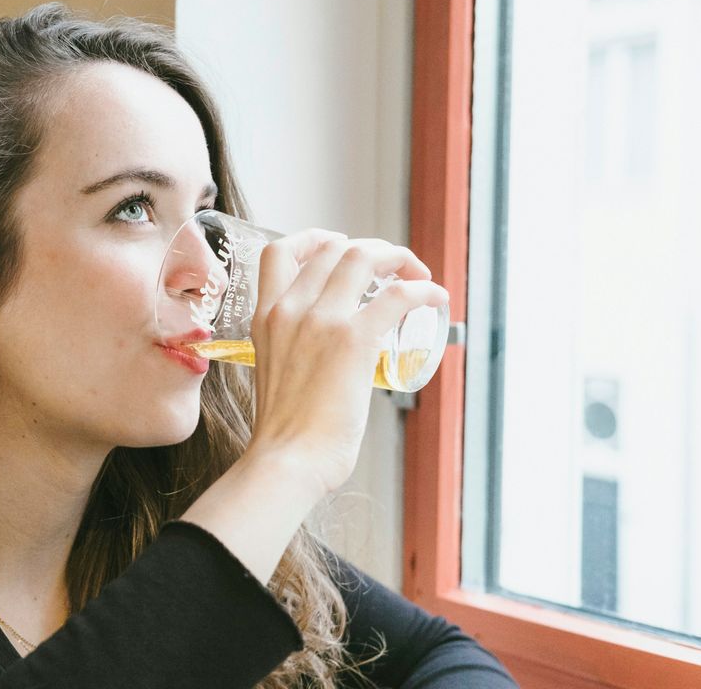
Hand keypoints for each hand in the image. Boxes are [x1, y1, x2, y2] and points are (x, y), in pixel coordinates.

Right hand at [245, 231, 449, 495]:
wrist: (287, 461)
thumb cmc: (285, 435)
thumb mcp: (273, 373)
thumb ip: (292, 354)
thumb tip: (323, 366)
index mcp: (265, 318)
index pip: (280, 253)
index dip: (314, 239)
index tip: (338, 247)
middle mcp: (289, 309)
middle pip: (332, 248)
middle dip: (369, 248)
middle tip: (393, 268)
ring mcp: (320, 320)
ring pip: (363, 257)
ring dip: (397, 257)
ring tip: (416, 275)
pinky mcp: (353, 339)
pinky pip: (398, 295)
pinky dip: (423, 289)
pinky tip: (435, 298)